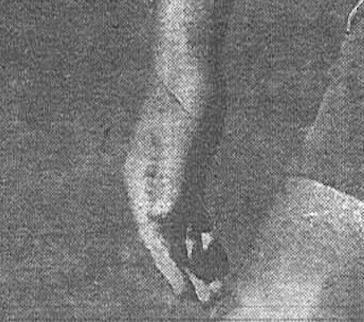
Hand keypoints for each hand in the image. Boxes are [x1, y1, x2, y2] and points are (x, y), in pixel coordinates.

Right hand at [123, 70, 227, 303]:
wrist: (193, 64)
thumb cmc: (186, 98)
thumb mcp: (184, 141)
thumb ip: (173, 181)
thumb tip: (159, 221)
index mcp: (143, 182)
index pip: (157, 236)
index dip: (171, 268)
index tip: (187, 294)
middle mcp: (152, 186)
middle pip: (169, 239)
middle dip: (188, 271)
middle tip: (210, 301)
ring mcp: (171, 179)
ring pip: (184, 229)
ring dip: (199, 258)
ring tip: (219, 286)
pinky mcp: (190, 170)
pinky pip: (196, 213)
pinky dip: (207, 235)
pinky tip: (220, 253)